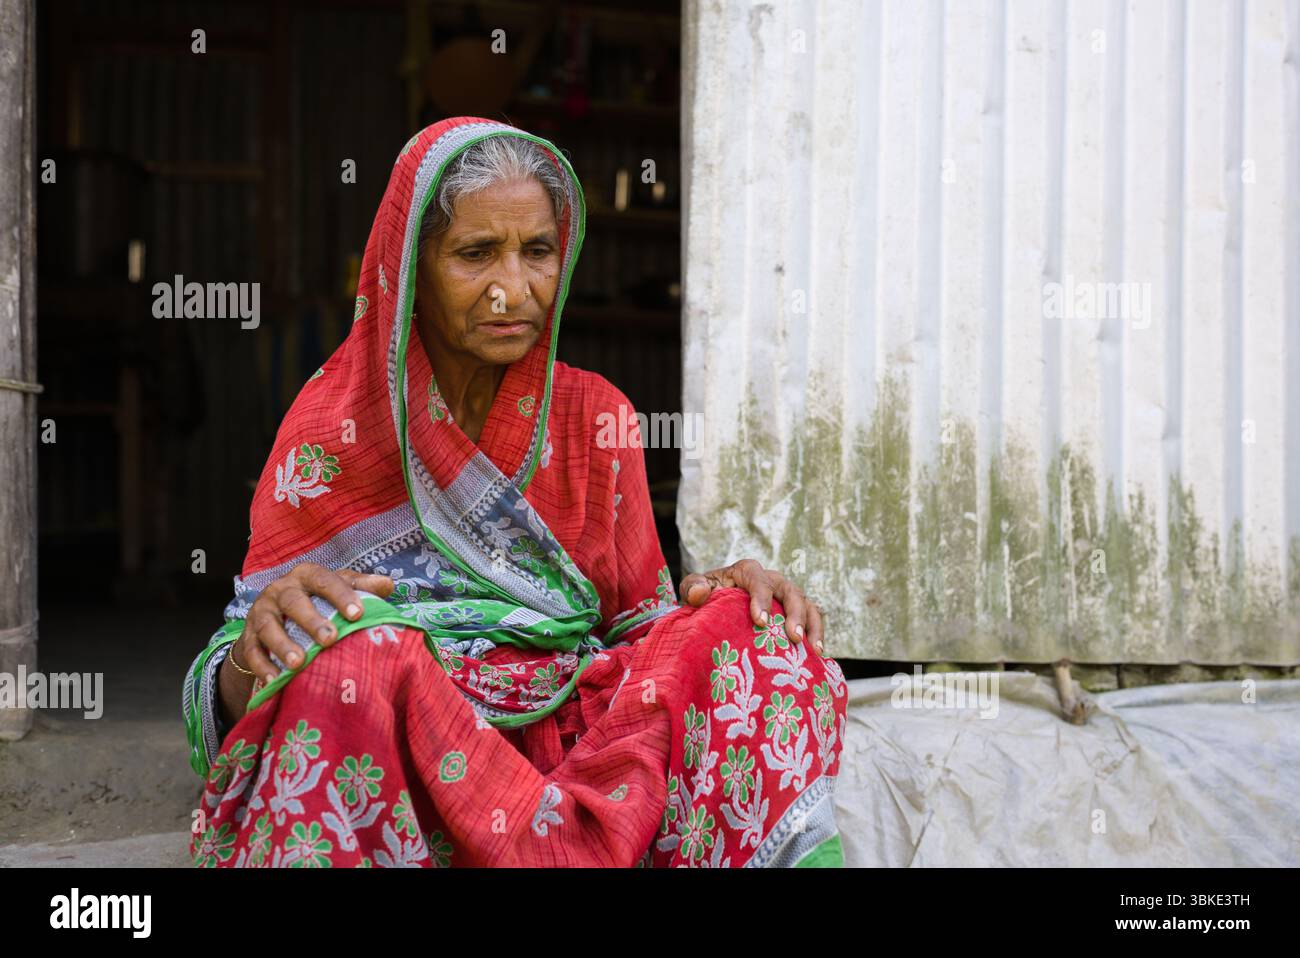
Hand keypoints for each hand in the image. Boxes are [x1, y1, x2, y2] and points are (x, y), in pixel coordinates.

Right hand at [227, 563, 394, 684]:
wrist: (276, 616)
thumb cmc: (317, 601)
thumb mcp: (339, 589)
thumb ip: (362, 587)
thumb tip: (388, 585)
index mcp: (306, 575)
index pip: (324, 580)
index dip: (341, 595)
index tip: (358, 614)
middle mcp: (280, 589)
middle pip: (293, 601)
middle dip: (311, 620)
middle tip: (330, 639)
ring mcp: (261, 612)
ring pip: (267, 626)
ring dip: (282, 644)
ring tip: (299, 663)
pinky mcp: (247, 636)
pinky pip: (251, 650)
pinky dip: (262, 665)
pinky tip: (275, 679)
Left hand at [679, 559, 824, 654]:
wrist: (717, 604)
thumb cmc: (707, 595)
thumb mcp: (694, 588)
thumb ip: (693, 587)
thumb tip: (699, 593)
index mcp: (748, 571)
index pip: (758, 580)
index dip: (761, 599)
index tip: (761, 622)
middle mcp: (772, 580)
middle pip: (790, 592)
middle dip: (794, 614)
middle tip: (793, 637)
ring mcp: (786, 597)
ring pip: (807, 604)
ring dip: (812, 626)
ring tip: (813, 650)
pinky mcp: (795, 612)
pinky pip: (813, 619)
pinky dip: (817, 634)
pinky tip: (817, 656)